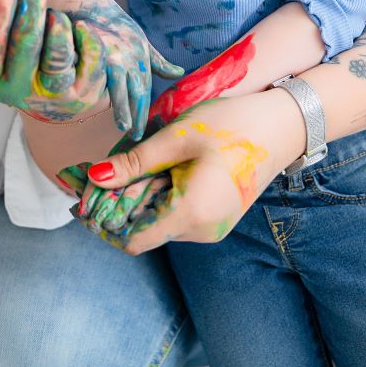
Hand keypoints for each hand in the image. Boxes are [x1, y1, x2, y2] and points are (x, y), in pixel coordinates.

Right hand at [0, 0, 105, 121]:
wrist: (56, 89)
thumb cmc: (20, 50)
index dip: (0, 3)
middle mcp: (15, 89)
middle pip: (24, 43)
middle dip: (31, 5)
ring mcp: (50, 95)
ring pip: (56, 56)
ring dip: (58, 24)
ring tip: (56, 14)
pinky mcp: (82, 95)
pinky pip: (90, 62)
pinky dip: (86, 38)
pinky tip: (81, 27)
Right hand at [66, 1, 183, 139]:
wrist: (86, 3)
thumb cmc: (112, 24)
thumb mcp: (139, 41)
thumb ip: (157, 61)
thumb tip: (179, 73)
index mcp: (142, 55)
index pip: (146, 88)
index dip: (144, 109)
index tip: (143, 128)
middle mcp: (131, 56)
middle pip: (138, 90)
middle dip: (138, 114)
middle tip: (138, 134)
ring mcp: (115, 54)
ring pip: (123, 86)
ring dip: (124, 108)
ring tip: (126, 126)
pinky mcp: (98, 51)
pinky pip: (102, 76)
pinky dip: (102, 91)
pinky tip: (98, 105)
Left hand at [71, 89, 303, 252]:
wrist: (282, 126)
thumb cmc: (231, 125)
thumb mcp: (177, 137)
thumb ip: (135, 162)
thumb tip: (93, 177)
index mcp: (191, 214)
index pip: (133, 241)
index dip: (104, 222)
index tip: (83, 197)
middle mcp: (202, 231)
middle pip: (142, 230)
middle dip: (118, 204)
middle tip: (101, 171)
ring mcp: (212, 228)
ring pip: (158, 221)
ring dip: (140, 198)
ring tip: (140, 164)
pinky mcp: (216, 218)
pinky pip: (176, 215)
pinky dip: (160, 197)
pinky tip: (161, 170)